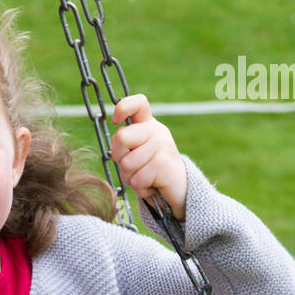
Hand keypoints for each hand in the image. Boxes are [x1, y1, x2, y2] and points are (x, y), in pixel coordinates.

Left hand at [110, 94, 187, 221]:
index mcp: (148, 125)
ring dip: (130, 178)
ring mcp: (163, 146)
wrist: (178, 191)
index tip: (116, 121)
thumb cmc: (151, 172)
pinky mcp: (164, 165)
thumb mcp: (136, 154)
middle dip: (119, 158)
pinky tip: (152, 186)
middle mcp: (157, 131)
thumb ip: (125, 144)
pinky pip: (137, 180)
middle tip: (133, 167)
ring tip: (145, 178)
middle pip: (121, 137)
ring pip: (127, 164)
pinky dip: (141, 190)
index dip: (123, 107)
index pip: (138, 103)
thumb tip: (118, 139)